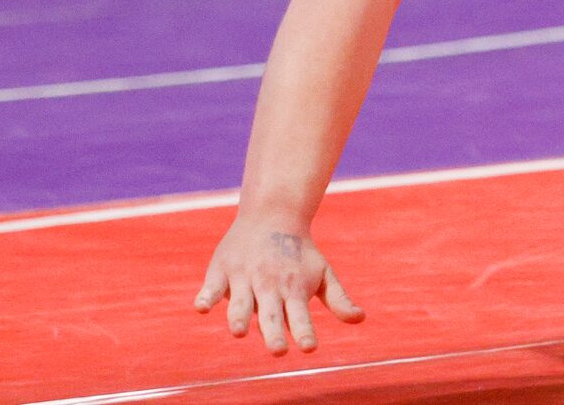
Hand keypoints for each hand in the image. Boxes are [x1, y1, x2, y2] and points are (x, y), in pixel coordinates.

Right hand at [195, 214, 362, 355]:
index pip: (300, 315)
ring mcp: (245, 277)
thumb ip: (339, 299)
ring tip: (239, 331)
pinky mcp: (222, 270)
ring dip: (240, 316)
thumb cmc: (300, 252)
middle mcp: (269, 285)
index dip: (304, 332)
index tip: (309, 348)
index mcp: (294, 289)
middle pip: (271, 315)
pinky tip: (201, 306)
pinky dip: (206, 296)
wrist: (274, 212)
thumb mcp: (322, 273)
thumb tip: (361, 319)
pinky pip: (212, 286)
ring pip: (241, 303)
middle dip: (274, 333)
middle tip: (278, 351)